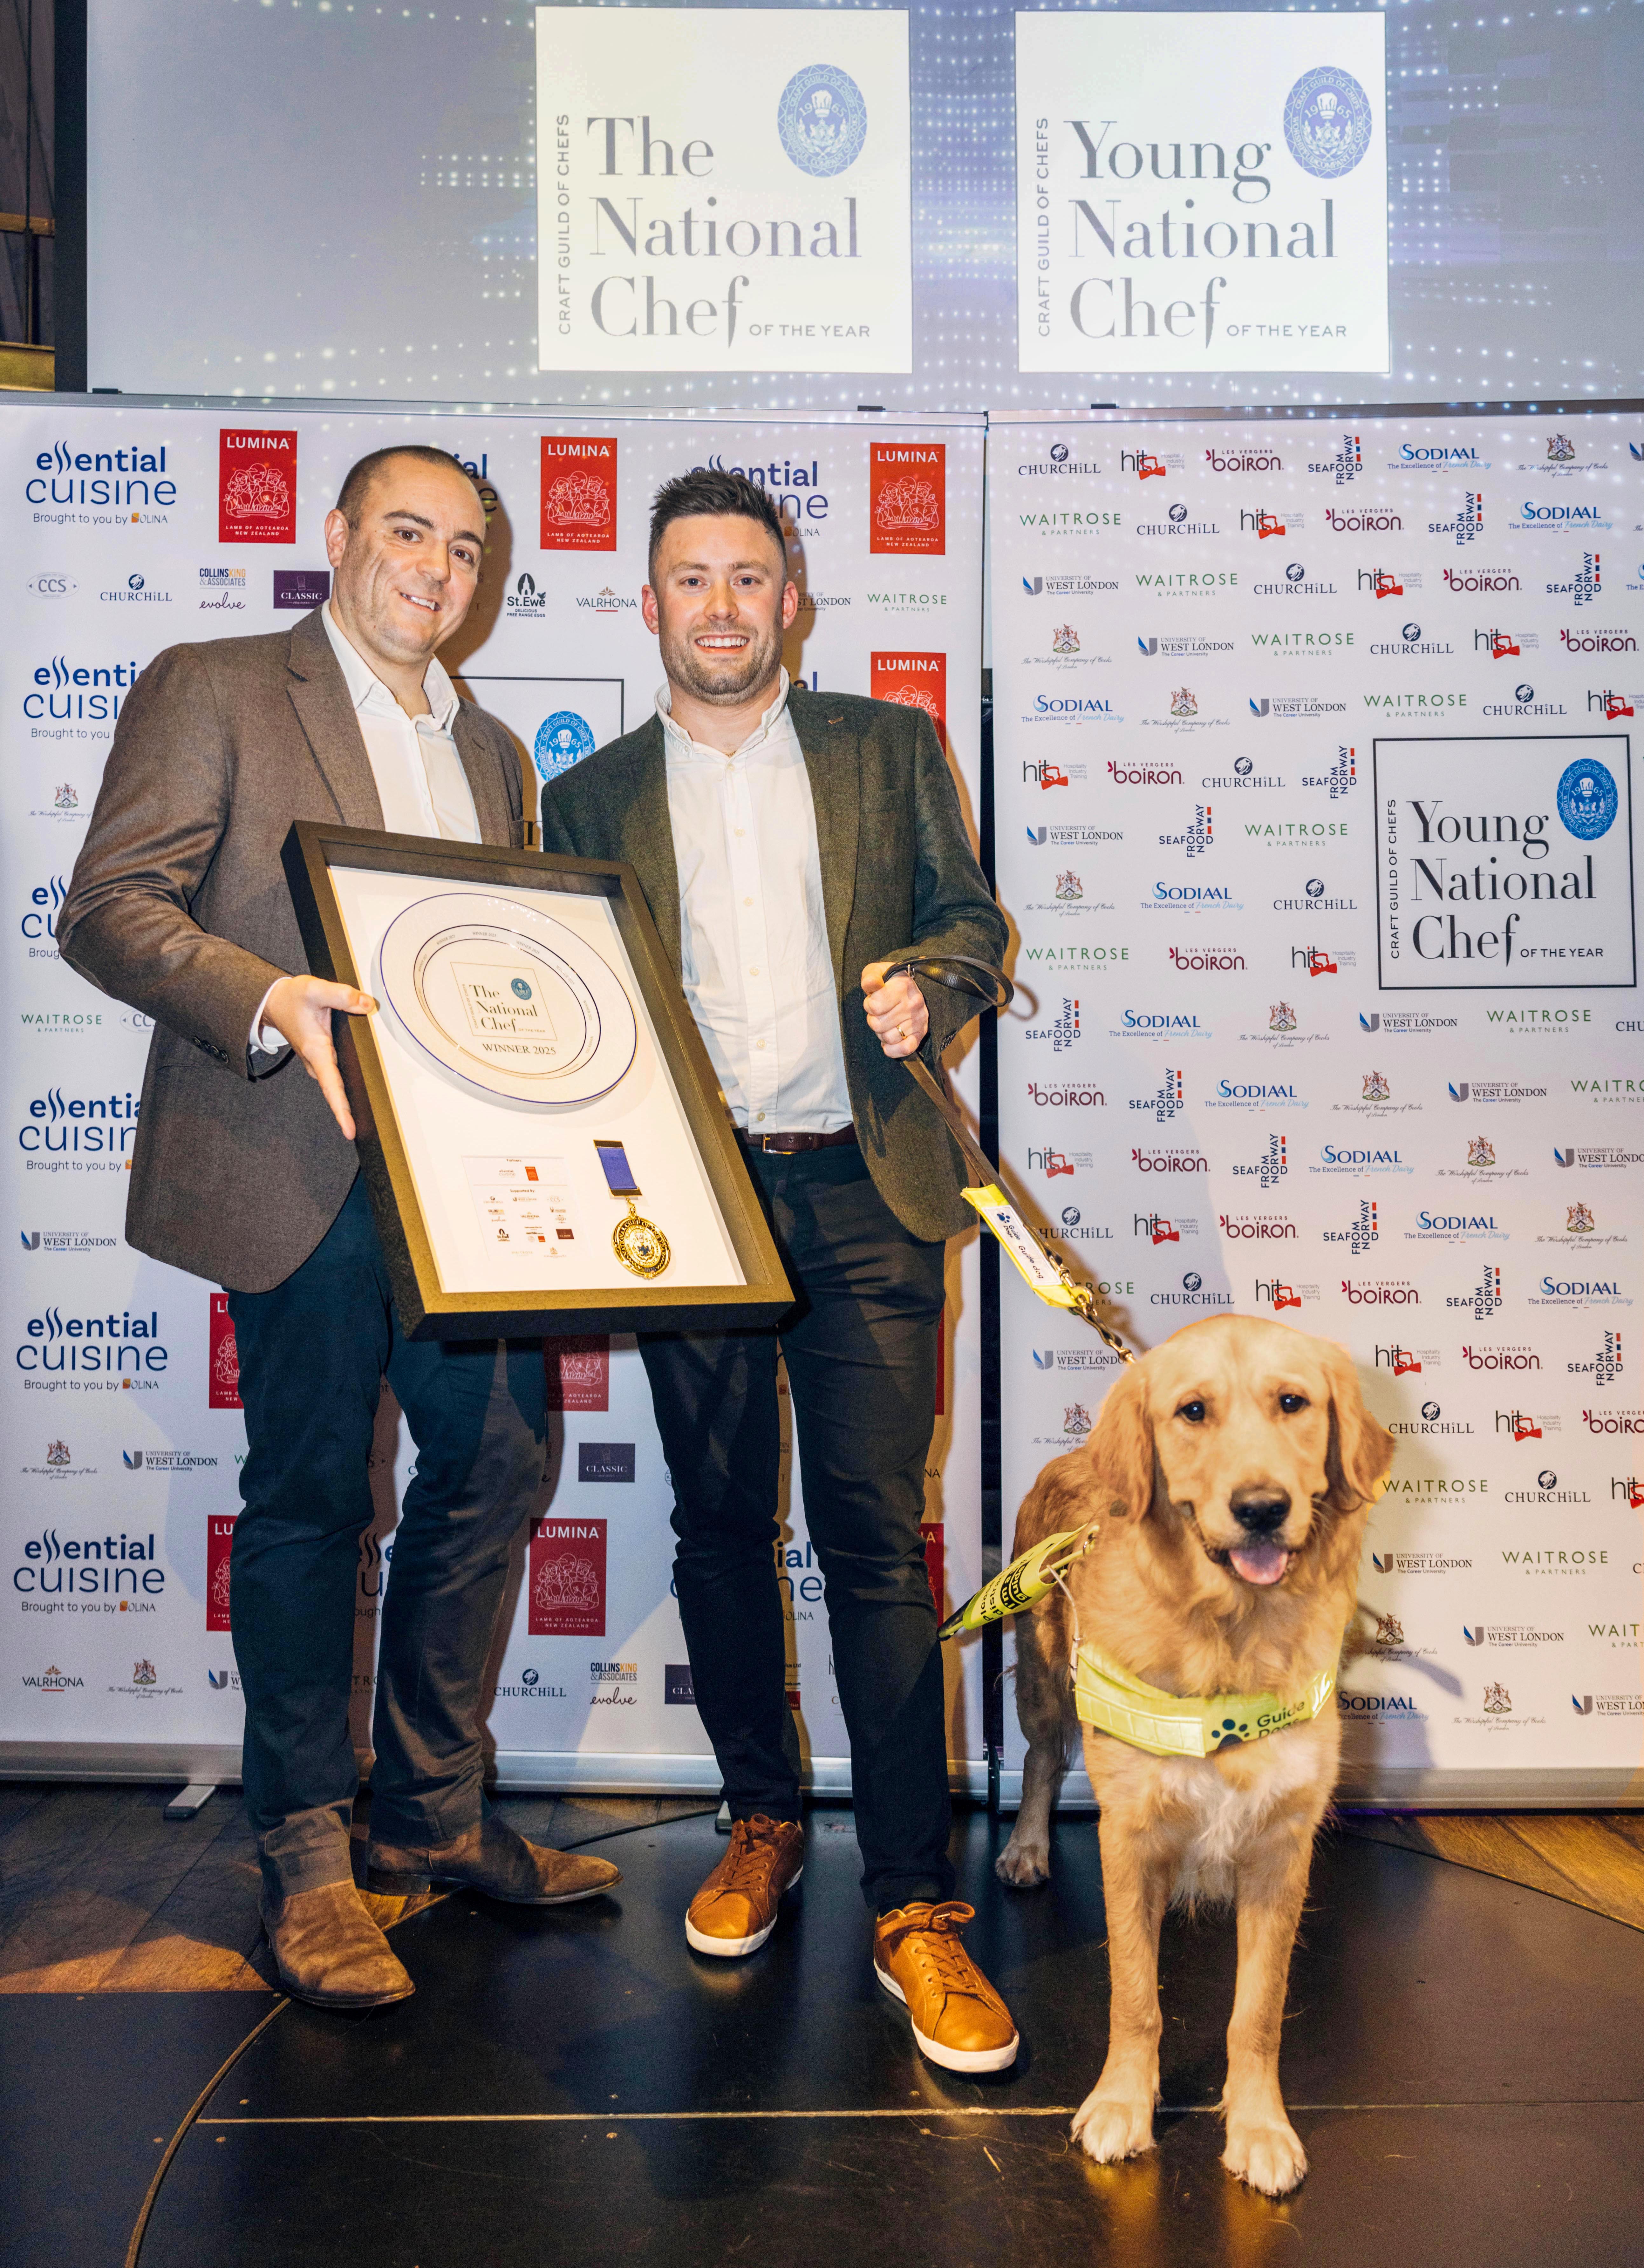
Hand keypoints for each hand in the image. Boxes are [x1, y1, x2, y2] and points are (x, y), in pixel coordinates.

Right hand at [262, 974, 376, 1140]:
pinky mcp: (322, 1058)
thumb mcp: (314, 990)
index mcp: (315, 1050)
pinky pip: (336, 1077)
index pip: (331, 1085)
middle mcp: (316, 1062)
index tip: (349, 1131)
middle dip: (347, 1113)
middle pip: (335, 1092)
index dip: (340, 1109)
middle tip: (364, 1134)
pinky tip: (360, 1096)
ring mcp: (318, 1063)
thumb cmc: (292, 998)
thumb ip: (341, 996)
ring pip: (336, 1086)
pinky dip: (345, 1088)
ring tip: (367, 1122)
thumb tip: (367, 1005)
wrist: (273, 1002)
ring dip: (348, 1103)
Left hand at [861, 961, 928, 1060]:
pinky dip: (893, 1049)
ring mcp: (918, 1020)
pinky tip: (889, 1041)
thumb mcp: (876, 972)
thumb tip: (871, 984)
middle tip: (881, 1012)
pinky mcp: (920, 1034)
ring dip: (882, 1033)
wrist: (909, 988)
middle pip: (877, 1024)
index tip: (874, 999)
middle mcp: (913, 1003)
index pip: (874, 1006)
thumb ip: (870, 977)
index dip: (869, 1005)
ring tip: (887, 1022)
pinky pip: (905, 1049)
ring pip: (888, 1038)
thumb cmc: (889, 982)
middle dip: (874, 1019)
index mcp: (902, 986)